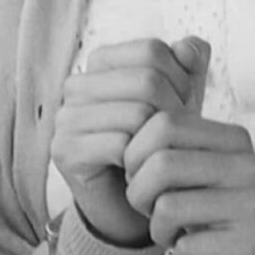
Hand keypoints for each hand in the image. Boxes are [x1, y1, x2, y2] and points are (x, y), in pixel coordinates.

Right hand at [52, 37, 209, 245]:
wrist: (131, 208)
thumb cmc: (155, 149)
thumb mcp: (180, 103)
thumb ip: (190, 69)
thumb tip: (190, 46)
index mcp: (101, 64)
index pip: (152, 51)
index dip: (181, 80)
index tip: (183, 110)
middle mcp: (77, 85)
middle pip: (146, 80)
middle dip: (175, 112)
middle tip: (178, 141)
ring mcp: (65, 118)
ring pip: (136, 113)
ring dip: (160, 142)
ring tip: (161, 157)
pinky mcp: (64, 151)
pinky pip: (119, 145)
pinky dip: (141, 162)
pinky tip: (142, 174)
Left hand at [123, 112, 254, 254]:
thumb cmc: (221, 221)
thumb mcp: (198, 178)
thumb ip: (168, 153)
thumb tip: (119, 142)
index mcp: (232, 139)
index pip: (163, 123)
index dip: (135, 155)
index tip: (142, 180)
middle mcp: (246, 164)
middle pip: (161, 163)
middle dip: (139, 195)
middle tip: (151, 214)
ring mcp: (252, 203)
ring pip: (168, 206)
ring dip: (158, 231)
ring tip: (175, 237)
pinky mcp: (250, 243)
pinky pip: (186, 248)